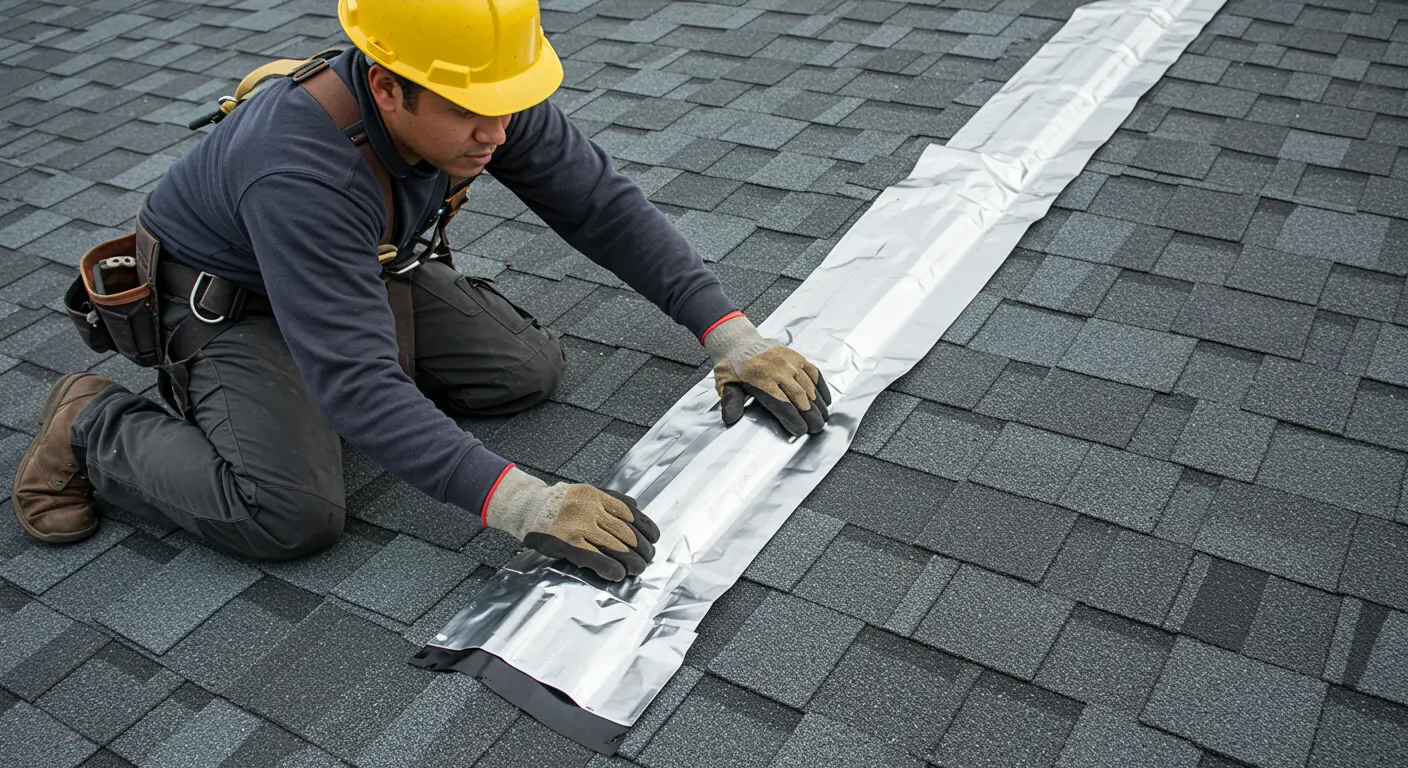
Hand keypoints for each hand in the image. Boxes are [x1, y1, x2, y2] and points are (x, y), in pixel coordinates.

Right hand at [483, 467, 660, 580]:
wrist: (525, 505)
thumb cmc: (556, 502)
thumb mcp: (584, 491)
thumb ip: (609, 499)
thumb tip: (636, 509)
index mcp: (596, 495)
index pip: (630, 514)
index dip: (646, 528)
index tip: (654, 538)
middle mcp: (589, 509)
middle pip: (625, 532)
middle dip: (641, 548)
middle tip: (648, 558)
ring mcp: (577, 526)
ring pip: (613, 546)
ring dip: (630, 561)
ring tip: (638, 569)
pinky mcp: (565, 542)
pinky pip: (593, 557)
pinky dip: (608, 567)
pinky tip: (618, 574)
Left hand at [704, 314, 831, 435]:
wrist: (738, 340)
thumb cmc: (731, 366)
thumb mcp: (724, 383)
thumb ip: (730, 401)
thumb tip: (731, 419)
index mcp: (760, 379)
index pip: (781, 404)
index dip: (793, 419)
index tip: (801, 430)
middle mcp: (778, 370)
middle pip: (799, 396)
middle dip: (810, 414)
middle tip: (817, 428)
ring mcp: (789, 361)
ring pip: (809, 385)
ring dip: (818, 403)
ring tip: (823, 418)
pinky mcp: (796, 356)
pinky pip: (813, 372)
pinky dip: (821, 386)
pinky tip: (825, 400)